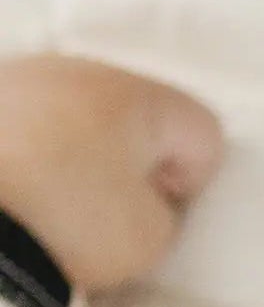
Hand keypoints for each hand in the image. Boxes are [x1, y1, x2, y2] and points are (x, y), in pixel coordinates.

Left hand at [0, 55, 223, 293]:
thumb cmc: (66, 222)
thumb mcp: (149, 238)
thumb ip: (163, 208)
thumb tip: (141, 192)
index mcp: (134, 96)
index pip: (201, 129)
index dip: (193, 179)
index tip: (159, 213)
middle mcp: (75, 68)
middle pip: (133, 112)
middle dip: (131, 156)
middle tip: (109, 208)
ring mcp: (15, 76)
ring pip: (72, 109)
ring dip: (76, 147)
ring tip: (50, 197)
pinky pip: (20, 118)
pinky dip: (26, 146)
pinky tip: (13, 183)